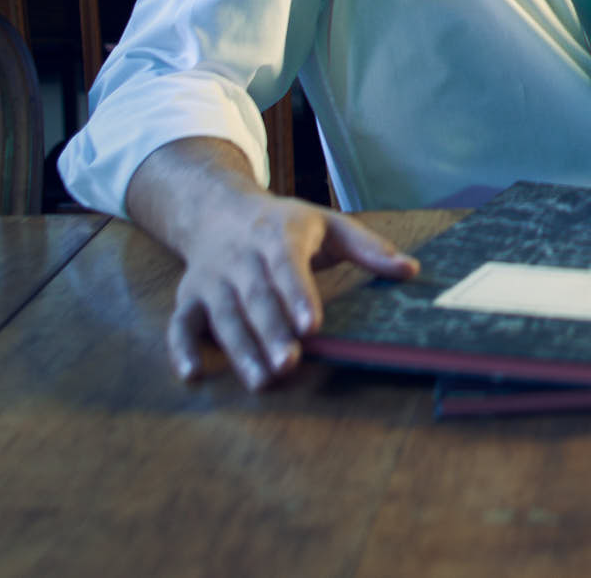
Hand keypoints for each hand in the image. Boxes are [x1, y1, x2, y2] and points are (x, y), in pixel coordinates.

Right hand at [164, 190, 418, 390]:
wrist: (218, 209)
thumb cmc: (285, 224)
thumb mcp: (328, 224)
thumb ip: (368, 248)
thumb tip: (411, 270)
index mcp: (278, 234)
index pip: (287, 265)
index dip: (298, 294)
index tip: (313, 325)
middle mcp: (240, 257)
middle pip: (255, 297)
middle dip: (271, 332)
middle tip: (289, 364)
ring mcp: (212, 279)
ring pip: (223, 316)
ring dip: (239, 349)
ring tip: (262, 381)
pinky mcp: (190, 298)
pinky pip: (180, 324)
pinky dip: (181, 348)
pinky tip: (193, 374)